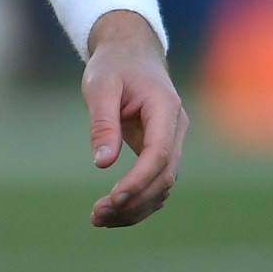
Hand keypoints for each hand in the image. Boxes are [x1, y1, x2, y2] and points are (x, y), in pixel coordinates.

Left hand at [81, 11, 186, 227]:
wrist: (131, 53)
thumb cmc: (114, 66)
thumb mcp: (100, 85)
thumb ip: (103, 122)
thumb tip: (103, 164)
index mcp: (164, 108)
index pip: (159, 153)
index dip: (139, 179)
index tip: (113, 198)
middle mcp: (175, 128)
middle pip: (164, 176)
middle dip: (133, 200)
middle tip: (97, 215)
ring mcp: (172, 142)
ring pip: (162, 186)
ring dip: (135, 207)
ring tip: (98, 219)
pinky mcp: (162, 152)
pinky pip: (155, 183)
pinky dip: (137, 201)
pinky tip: (112, 212)